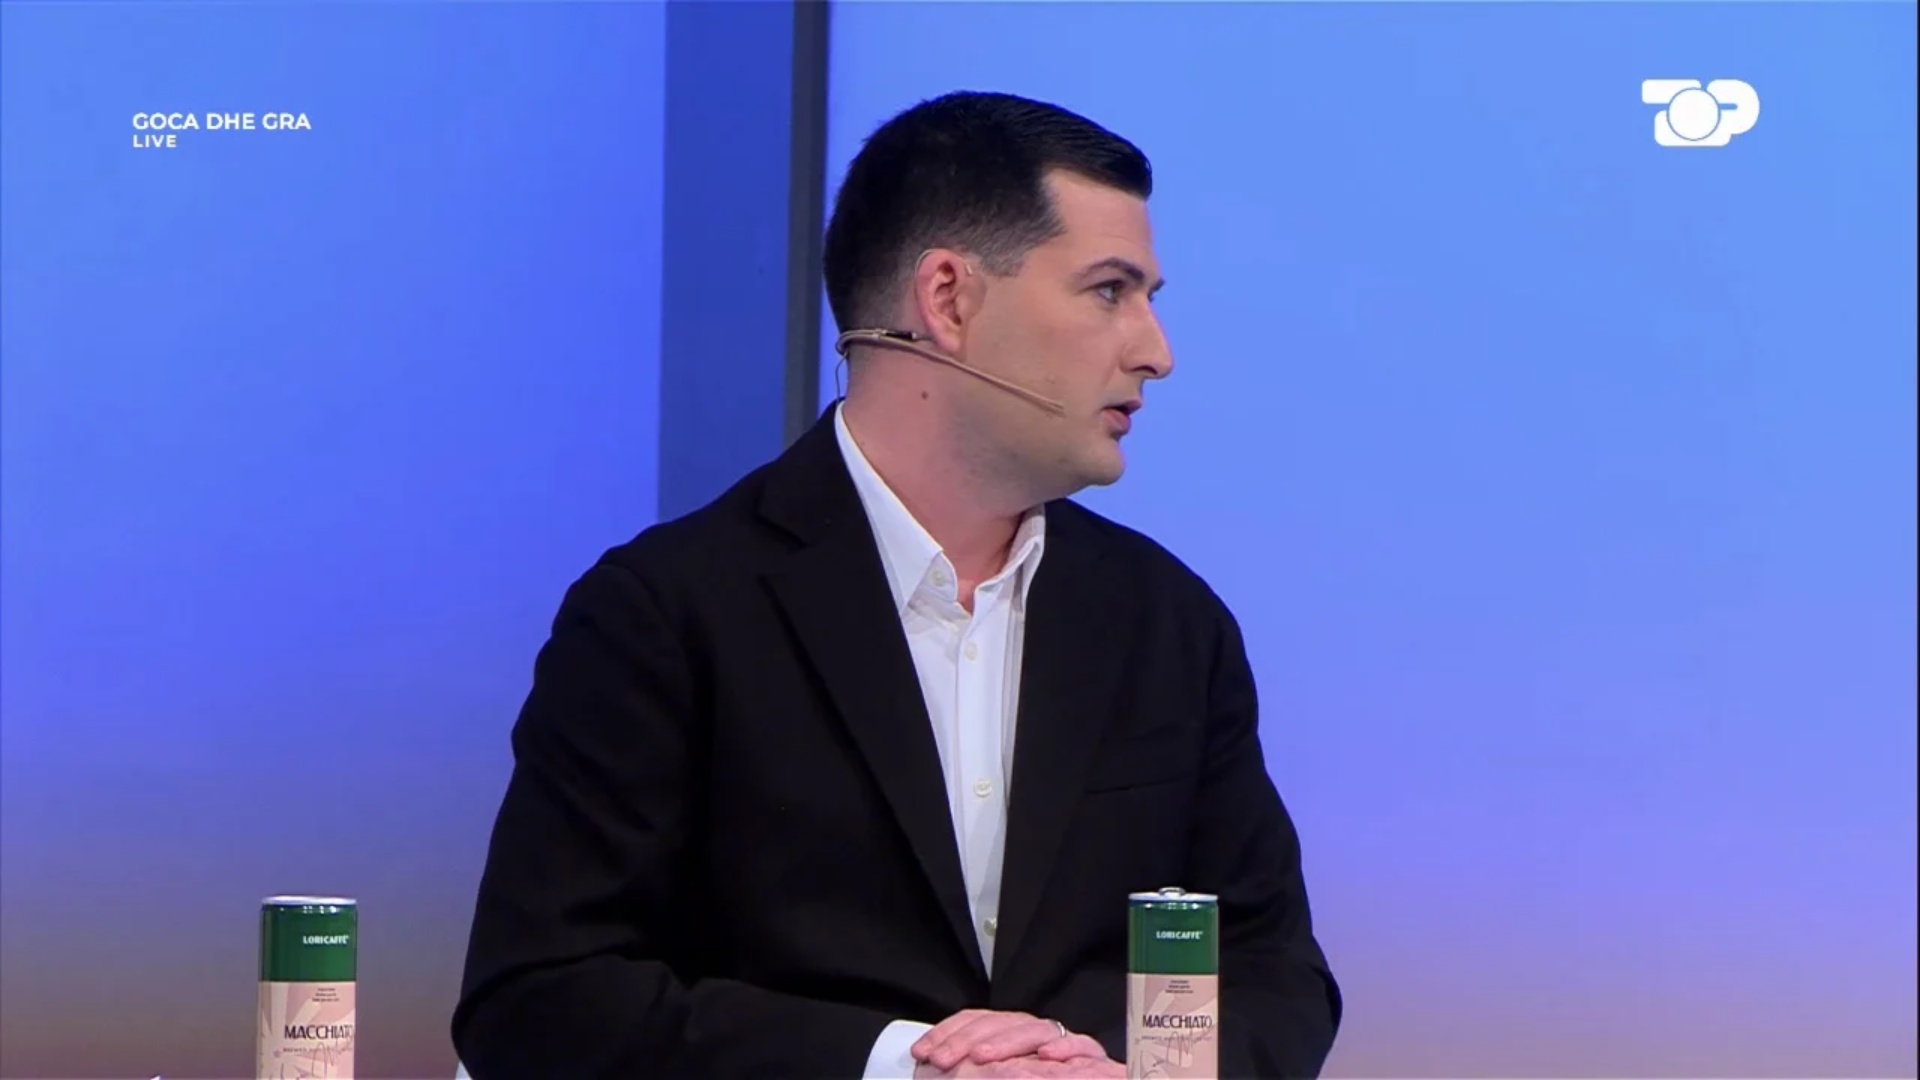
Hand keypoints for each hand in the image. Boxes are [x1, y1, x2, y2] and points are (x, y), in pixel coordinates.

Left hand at [911, 1009, 1119, 1073]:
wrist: (1085, 1079)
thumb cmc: (1028, 1076)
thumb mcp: (994, 1074)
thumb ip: (971, 1071)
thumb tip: (929, 1065)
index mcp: (1006, 1034)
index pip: (974, 1021)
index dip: (946, 1033)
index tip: (922, 1053)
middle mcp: (1031, 1032)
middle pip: (999, 1023)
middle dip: (966, 1040)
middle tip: (942, 1060)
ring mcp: (1060, 1041)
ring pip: (1034, 1030)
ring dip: (1006, 1041)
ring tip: (982, 1056)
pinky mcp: (1089, 1055)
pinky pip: (1082, 1045)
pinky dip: (1065, 1047)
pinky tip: (1047, 1055)